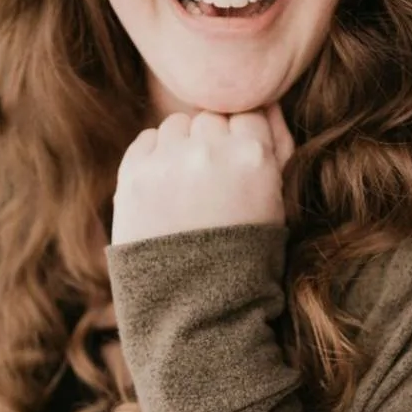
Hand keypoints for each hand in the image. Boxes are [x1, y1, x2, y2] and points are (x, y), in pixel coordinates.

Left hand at [111, 104, 295, 246]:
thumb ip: (277, 146)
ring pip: (176, 125)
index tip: (237, 165)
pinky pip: (147, 141)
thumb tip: (266, 102)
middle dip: (212, 142)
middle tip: (211, 182)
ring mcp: (168, 162)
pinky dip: (155, 158)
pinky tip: (166, 192)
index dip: (242, 138)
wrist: (197, 309)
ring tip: (187, 189)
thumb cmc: (246, 256)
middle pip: (210, 118)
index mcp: (253, 156)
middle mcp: (209, 151)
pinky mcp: (134, 175)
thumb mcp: (277, 202)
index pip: (247, 113)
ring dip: (182, 147)